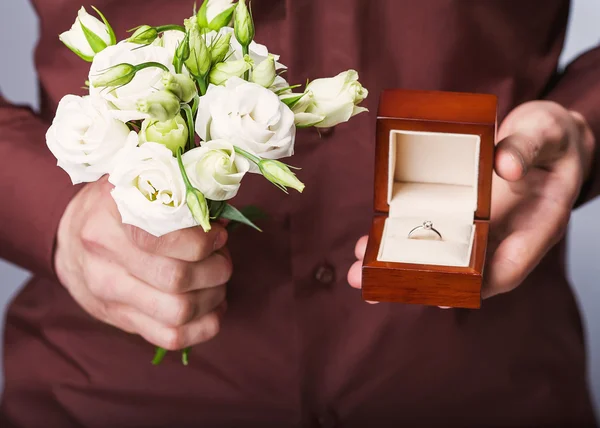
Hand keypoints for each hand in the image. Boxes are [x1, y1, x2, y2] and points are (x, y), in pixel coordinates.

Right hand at [54, 177, 230, 349]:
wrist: (69, 241)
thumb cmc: (114, 208)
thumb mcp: (136, 187)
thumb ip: (177, 197)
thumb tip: (222, 220)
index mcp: (109, 218)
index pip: (163, 240)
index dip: (203, 241)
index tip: (218, 235)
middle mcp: (105, 261)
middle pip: (177, 280)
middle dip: (216, 270)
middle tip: (222, 258)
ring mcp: (110, 296)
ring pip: (179, 312)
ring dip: (214, 298)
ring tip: (217, 281)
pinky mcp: (121, 321)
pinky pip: (171, 337)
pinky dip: (204, 326)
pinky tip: (212, 307)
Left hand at [348, 101, 594, 299]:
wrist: (548, 138)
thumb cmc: (553, 137)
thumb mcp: (547, 132)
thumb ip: (528, 147)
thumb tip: (505, 167)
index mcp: (537, 224)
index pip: (509, 265)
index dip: (475, 284)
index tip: (439, 295)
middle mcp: (506, 235)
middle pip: (465, 271)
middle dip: (419, 284)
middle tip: (374, 290)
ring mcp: (483, 228)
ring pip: (443, 258)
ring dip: (402, 268)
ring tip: (359, 273)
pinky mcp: (465, 217)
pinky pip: (435, 235)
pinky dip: (405, 241)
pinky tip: (372, 244)